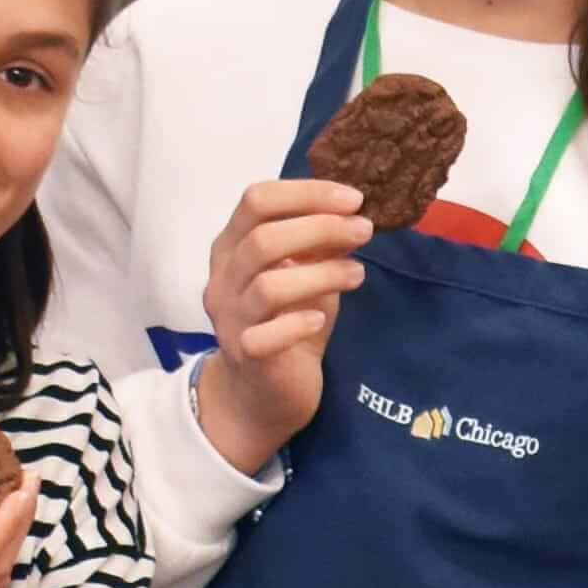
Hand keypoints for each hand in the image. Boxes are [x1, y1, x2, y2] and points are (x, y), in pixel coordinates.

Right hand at [192, 179, 370, 474]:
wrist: (263, 394)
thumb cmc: (286, 323)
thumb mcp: (305, 275)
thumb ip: (320, 246)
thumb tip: (355, 212)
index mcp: (232, 246)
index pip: (257, 200)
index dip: (306, 193)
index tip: (353, 198)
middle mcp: (223, 278)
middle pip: (263, 238)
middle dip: (321, 227)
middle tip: (364, 230)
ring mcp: (230, 319)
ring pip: (269, 286)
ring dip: (321, 273)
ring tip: (357, 274)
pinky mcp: (245, 356)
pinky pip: (266, 336)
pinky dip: (298, 323)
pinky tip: (321, 320)